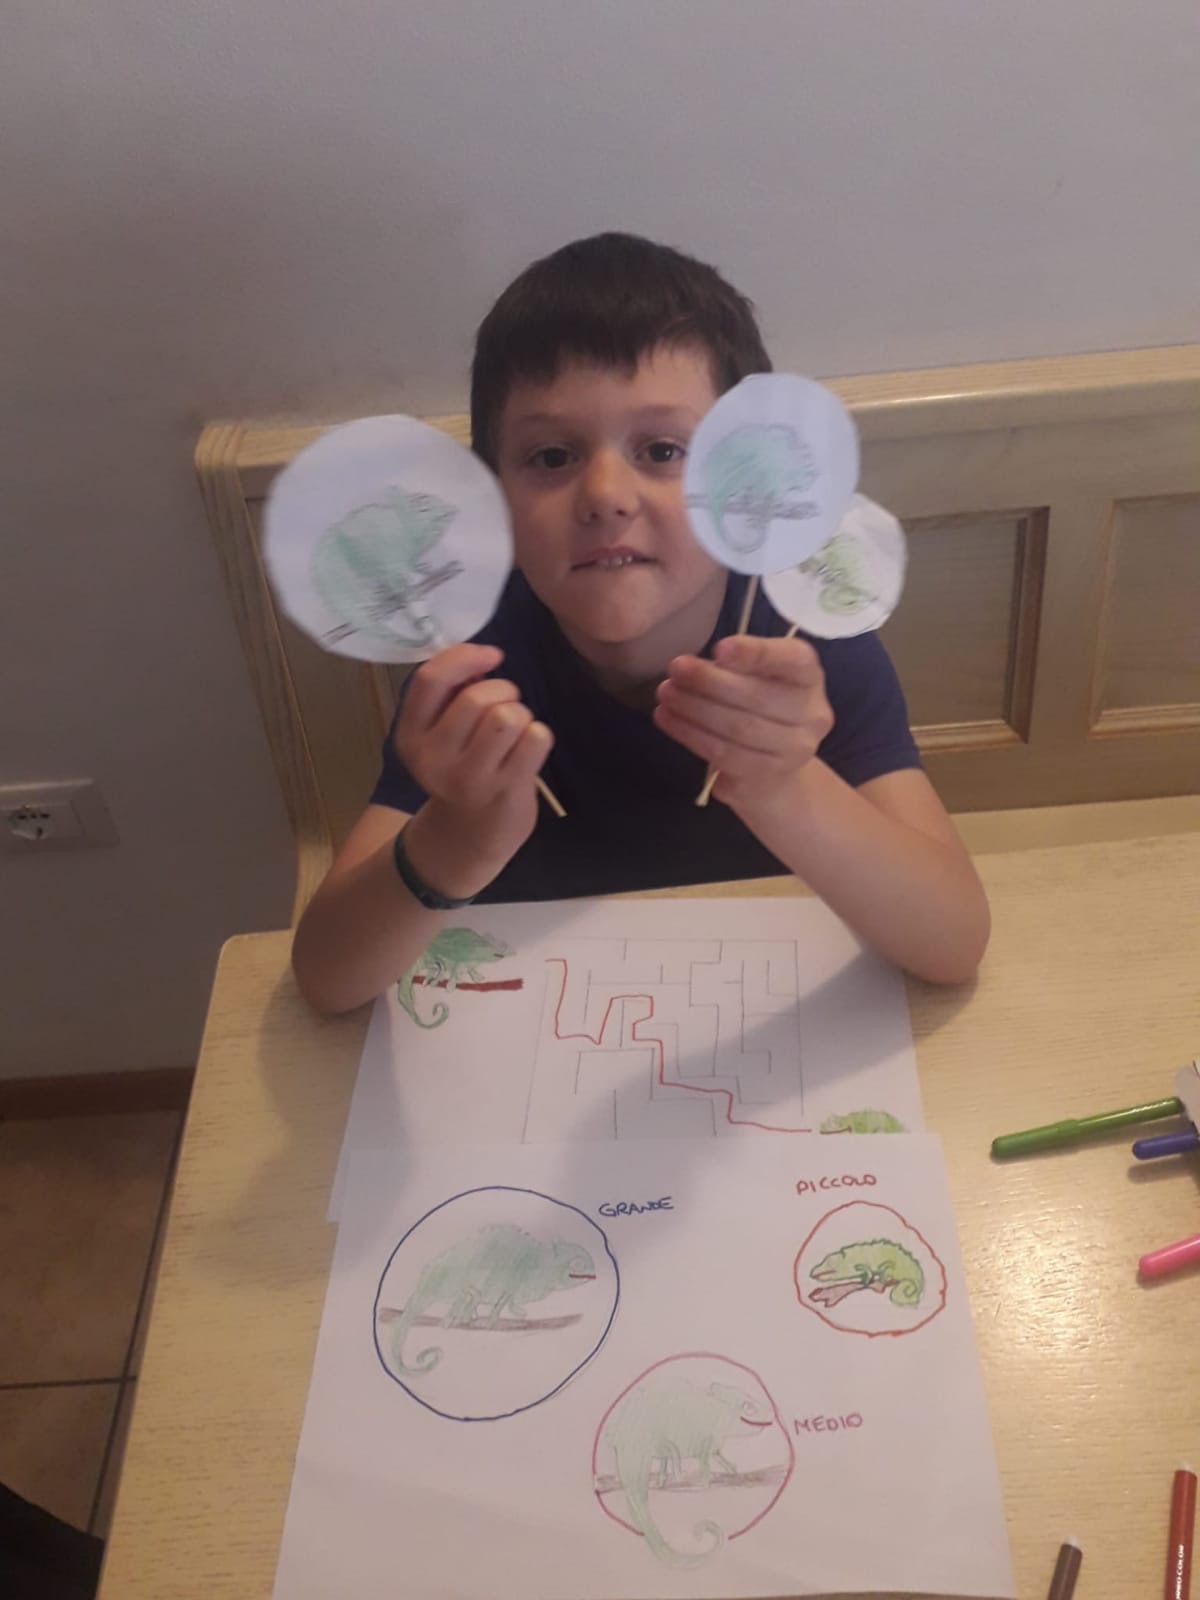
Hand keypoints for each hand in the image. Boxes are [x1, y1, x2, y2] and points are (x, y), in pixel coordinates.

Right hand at [394, 644, 552, 893]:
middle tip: (506, 706)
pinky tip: (527, 751)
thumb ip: (451, 695)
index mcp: (411, 736)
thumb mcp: (438, 734)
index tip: (491, 656)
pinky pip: (536, 737)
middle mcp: (434, 758)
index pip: (431, 679)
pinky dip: (538, 736)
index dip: (465, 657)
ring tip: (515, 732)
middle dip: (502, 690)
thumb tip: (484, 658)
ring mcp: (470, 777)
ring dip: (520, 714)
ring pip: (508, 715)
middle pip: (477, 698)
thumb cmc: (461, 768)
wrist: (471, 833)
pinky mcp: (506, 789)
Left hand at [653, 634, 833, 808]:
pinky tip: (668, 719)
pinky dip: (691, 735)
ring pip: (738, 728)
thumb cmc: (758, 706)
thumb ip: (735, 666)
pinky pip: (724, 755)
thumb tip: (692, 667)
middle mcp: (812, 714)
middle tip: (675, 669)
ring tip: (665, 695)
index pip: (793, 659)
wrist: (774, 765)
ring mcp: (794, 750)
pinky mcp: (768, 776)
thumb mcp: (756, 676)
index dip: (757, 653)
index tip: (720, 648)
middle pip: (757, 697)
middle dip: (708, 681)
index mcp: (809, 676)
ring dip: (694, 709)